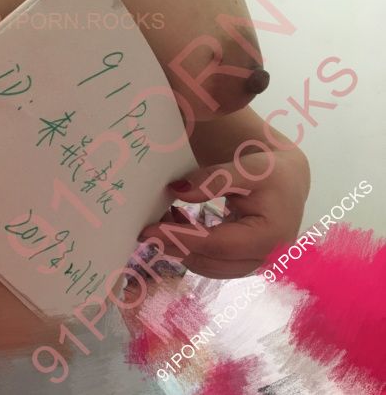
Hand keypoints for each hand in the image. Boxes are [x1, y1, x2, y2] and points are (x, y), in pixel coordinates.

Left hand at [139, 148, 309, 278]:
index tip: (148, 231)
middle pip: (208, 261)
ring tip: (161, 221)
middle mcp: (266, 258)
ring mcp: (256, 265)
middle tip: (146, 227)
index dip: (179, 238)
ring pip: (208, 265)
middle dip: (174, 246)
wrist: (288, 179)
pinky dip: (192, 248)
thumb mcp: (246, 168)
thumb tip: (179, 191)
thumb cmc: (270, 171)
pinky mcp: (246, 263)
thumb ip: (214, 179)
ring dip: (181, 248)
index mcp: (269, 236)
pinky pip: (212, 262)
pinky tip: (178, 224)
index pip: (214, 244)